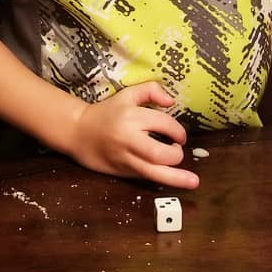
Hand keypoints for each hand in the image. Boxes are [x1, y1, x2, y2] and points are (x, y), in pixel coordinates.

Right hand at [69, 82, 198, 189]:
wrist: (78, 132)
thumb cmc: (106, 112)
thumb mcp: (127, 94)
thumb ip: (150, 90)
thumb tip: (171, 101)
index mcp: (131, 117)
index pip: (164, 125)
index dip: (178, 131)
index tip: (179, 135)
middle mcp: (129, 139)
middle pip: (160, 154)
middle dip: (176, 154)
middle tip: (177, 149)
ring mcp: (125, 158)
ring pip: (154, 173)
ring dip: (177, 178)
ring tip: (193, 181)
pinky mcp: (122, 171)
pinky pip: (146, 178)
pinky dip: (161, 179)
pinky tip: (172, 180)